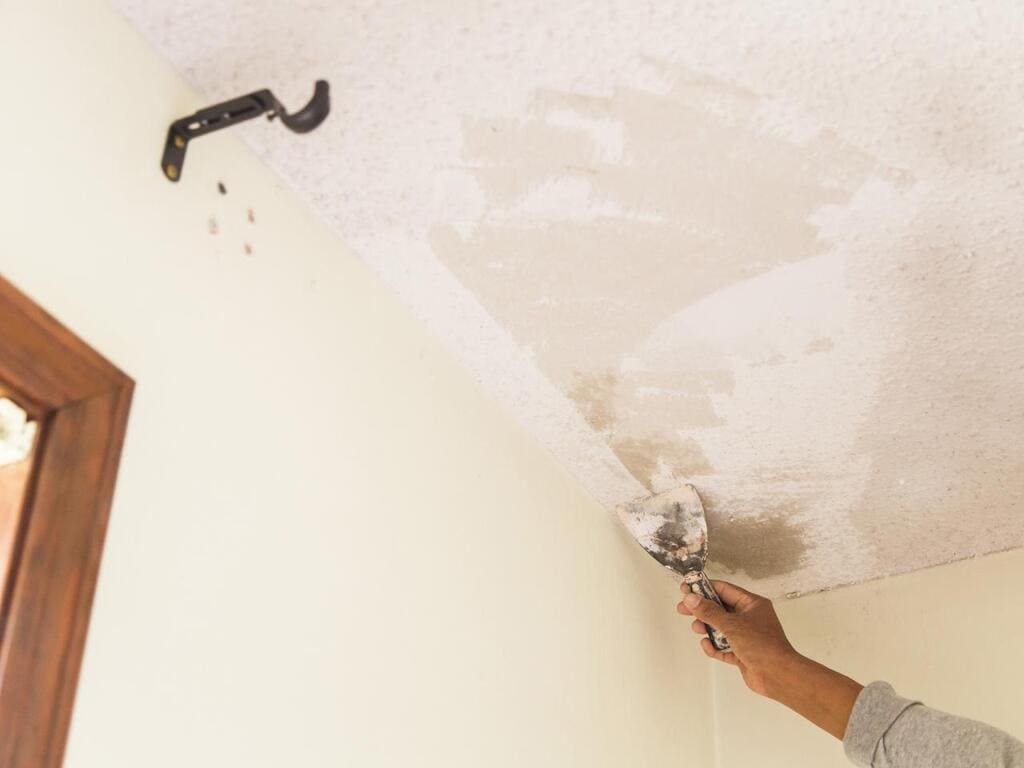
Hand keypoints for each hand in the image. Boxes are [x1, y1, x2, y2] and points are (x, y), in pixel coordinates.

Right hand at [676, 579, 863, 739]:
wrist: (778, 676)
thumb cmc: (760, 644)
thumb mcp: (732, 624)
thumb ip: (709, 611)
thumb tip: (690, 598)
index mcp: (752, 604)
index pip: (724, 590)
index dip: (704, 588)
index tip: (686, 588)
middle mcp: (749, 618)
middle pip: (720, 609)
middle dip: (702, 610)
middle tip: (682, 609)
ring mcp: (746, 636)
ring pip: (720, 628)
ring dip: (707, 628)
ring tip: (697, 629)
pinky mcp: (742, 653)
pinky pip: (723, 646)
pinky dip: (714, 646)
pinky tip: (708, 646)